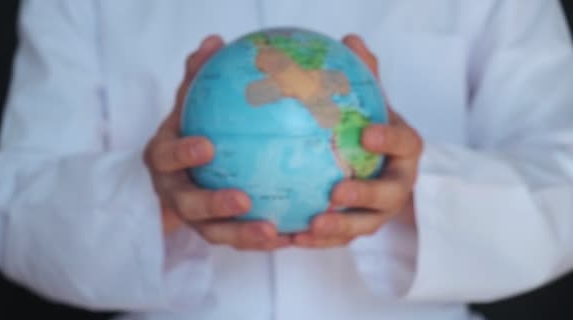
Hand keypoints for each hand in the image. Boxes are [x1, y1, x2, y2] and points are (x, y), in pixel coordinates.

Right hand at [144, 35, 291, 250]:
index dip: (182, 154)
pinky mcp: (215, 233)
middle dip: (213, 206)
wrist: (177, 173)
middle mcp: (174, 193)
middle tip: (243, 200)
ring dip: (243, 236)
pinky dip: (261, 242)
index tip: (207, 146)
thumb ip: (197, 79)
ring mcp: (194, 219)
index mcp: (163, 160)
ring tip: (275, 234)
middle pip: (188, 206)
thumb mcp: (188, 106)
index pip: (165, 157)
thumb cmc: (188, 131)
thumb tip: (213, 42)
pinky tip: (293, 237)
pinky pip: (238, 241)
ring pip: (214, 233)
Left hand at [293, 34, 422, 247]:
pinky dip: (319, 241)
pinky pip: (341, 240)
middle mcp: (397, 185)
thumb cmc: (373, 130)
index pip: (405, 143)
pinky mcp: (360, 228)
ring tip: (312, 224)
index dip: (390, 139)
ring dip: (340, 228)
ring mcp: (380, 211)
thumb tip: (349, 40)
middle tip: (336, 191)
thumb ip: (364, 76)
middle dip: (365, 195)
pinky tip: (292, 237)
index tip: (367, 133)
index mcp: (404, 151)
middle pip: (388, 194)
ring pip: (364, 224)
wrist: (383, 166)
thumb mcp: (372, 103)